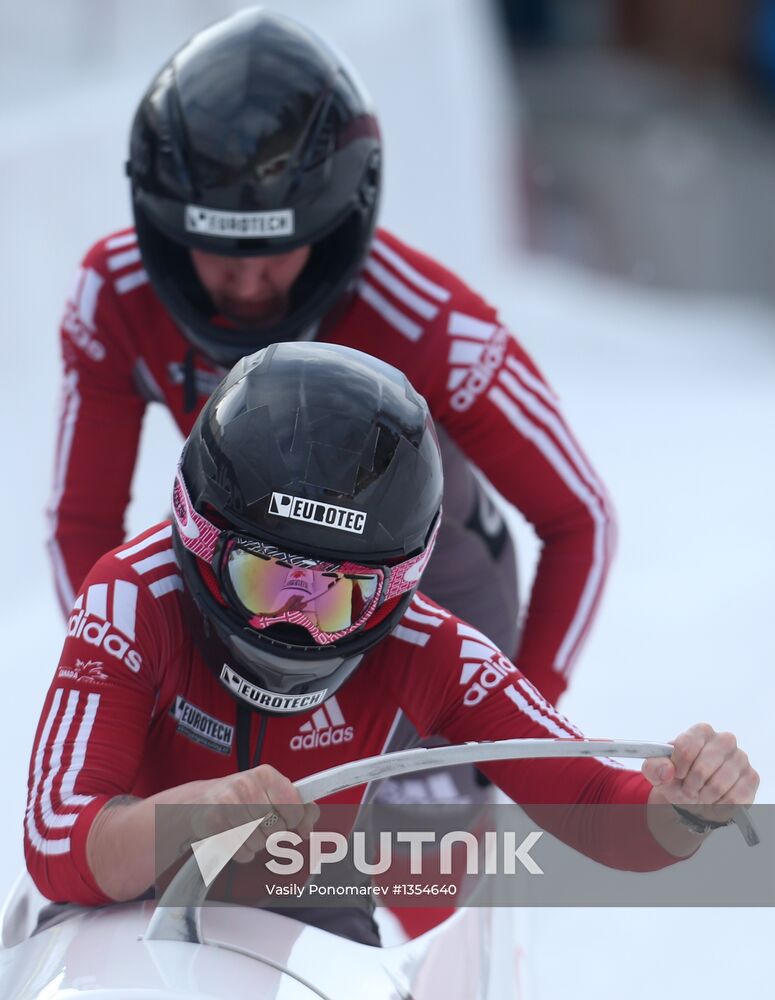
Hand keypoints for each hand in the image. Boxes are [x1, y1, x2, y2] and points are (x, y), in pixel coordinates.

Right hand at [192, 764, 318, 862]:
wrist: (198, 802)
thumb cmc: (242, 798)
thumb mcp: (271, 793)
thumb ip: (300, 808)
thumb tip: (307, 828)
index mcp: (266, 774)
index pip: (294, 806)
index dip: (293, 819)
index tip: (286, 818)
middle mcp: (248, 784)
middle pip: (278, 828)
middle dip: (272, 833)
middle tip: (259, 823)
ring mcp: (229, 802)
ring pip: (260, 842)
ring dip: (255, 843)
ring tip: (244, 829)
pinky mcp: (215, 821)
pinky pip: (242, 851)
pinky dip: (241, 851)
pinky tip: (234, 837)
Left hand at [643, 723, 757, 840]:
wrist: (697, 798)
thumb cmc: (679, 779)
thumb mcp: (658, 773)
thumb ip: (653, 767)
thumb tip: (667, 770)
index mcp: (701, 732)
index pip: (686, 746)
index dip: (678, 766)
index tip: (676, 775)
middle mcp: (724, 740)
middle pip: (702, 766)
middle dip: (691, 784)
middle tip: (687, 790)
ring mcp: (740, 758)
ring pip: (719, 784)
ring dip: (704, 796)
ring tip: (700, 795)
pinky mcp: (751, 778)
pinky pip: (734, 797)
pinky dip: (720, 804)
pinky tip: (715, 800)